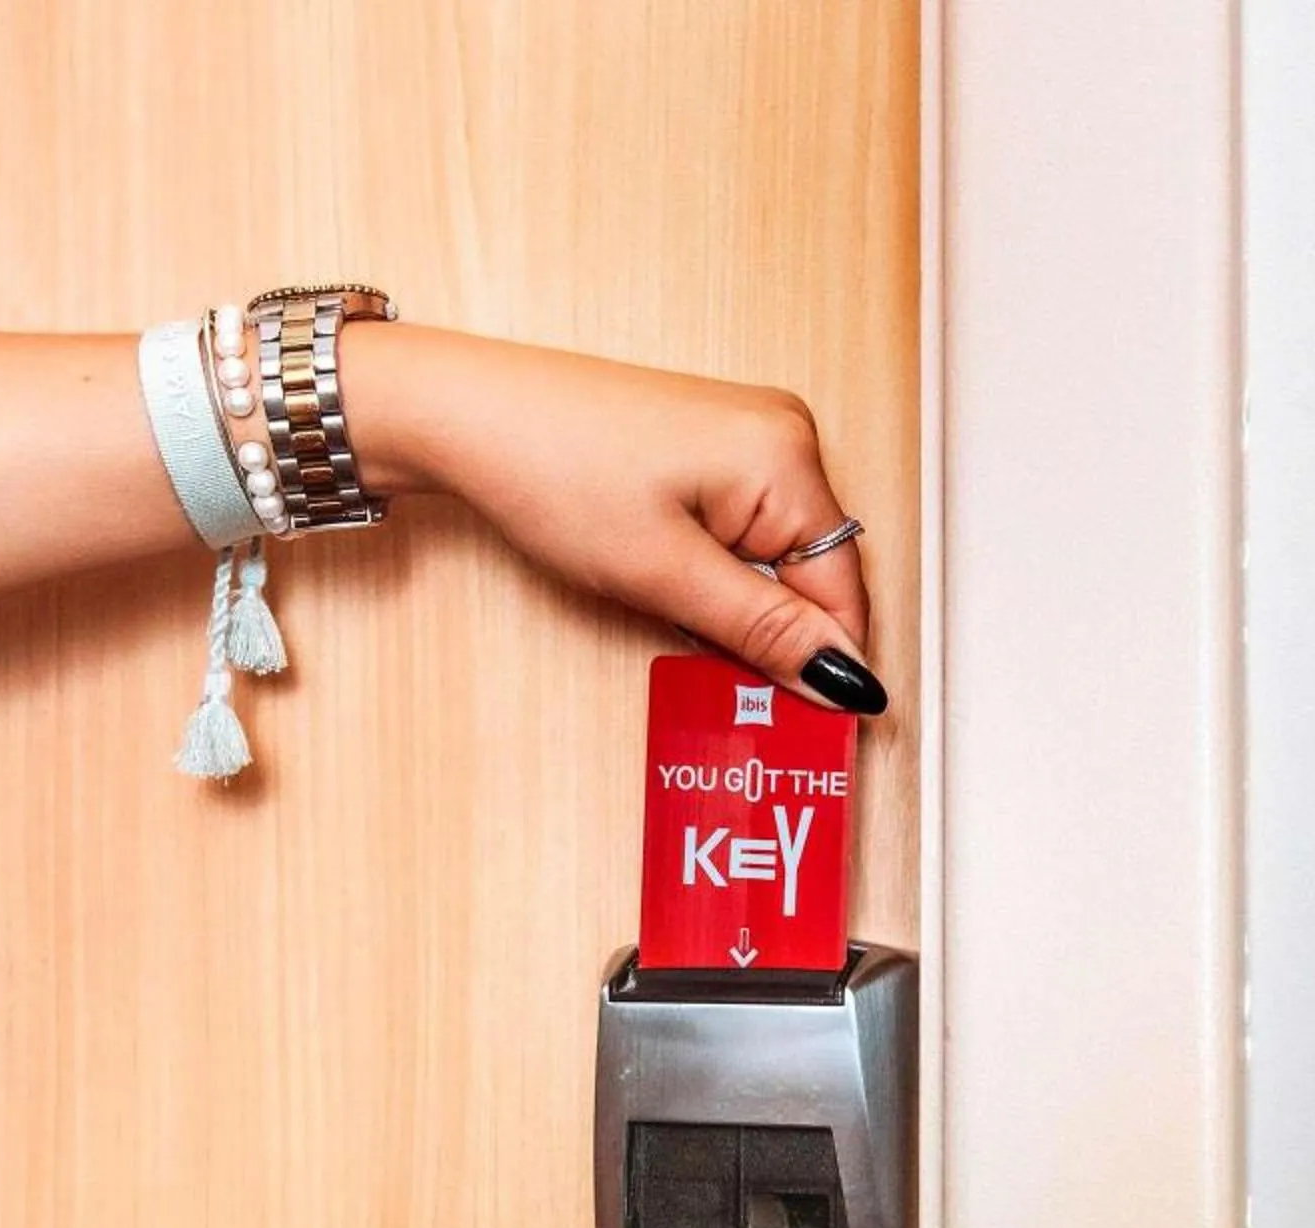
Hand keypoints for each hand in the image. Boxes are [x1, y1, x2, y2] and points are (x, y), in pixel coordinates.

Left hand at [342, 326, 885, 715]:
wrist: (469, 415)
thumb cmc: (553, 472)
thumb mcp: (665, 575)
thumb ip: (764, 630)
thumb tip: (846, 679)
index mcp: (788, 456)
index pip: (844, 590)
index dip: (821, 664)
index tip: (796, 724)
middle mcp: (783, 433)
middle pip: (815, 572)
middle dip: (776, 633)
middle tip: (715, 674)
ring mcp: (750, 434)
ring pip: (777, 558)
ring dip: (743, 606)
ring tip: (675, 615)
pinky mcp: (716, 445)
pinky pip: (746, 532)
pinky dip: (721, 573)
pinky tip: (673, 583)